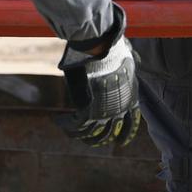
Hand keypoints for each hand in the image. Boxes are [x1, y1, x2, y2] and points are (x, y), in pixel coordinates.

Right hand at [59, 9, 139, 146]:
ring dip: (80, 136)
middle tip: (90, 141)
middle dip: (98, 140)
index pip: (131, 124)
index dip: (125, 135)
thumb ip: (130, 63)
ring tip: (71, 132)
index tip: (120, 142)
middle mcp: (119, 110)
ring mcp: (103, 112)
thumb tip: (133, 57)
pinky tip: (58, 120)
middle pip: (109, 135)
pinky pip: (76, 126)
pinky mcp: (87, 110)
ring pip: (91, 135)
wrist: (102, 49)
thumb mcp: (128, 59)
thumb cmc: (114, 50)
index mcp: (130, 100)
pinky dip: (66, 125)